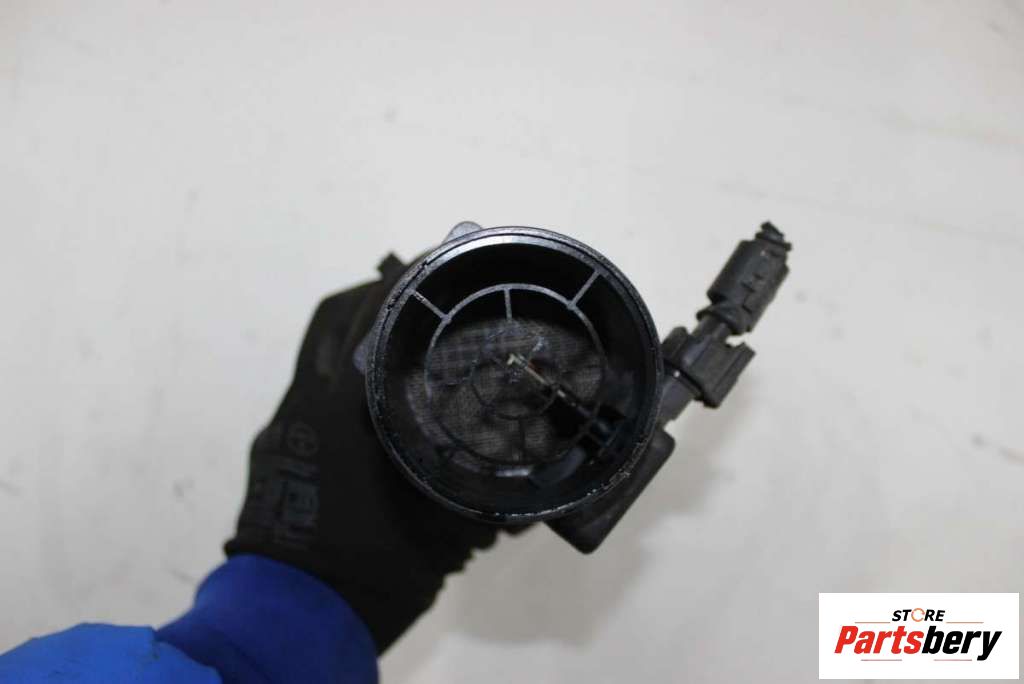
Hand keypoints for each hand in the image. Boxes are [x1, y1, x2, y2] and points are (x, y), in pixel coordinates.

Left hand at [224, 277, 498, 651]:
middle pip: (332, 318)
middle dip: (375, 291)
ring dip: (353, 331)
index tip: (438, 258)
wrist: (287, 619)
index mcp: (343, 412)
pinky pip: (309, 388)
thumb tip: (528, 509)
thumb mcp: (439, 539)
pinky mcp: (274, 448)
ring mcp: (283, 425)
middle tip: (420, 288)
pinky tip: (374, 397)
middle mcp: (306, 405)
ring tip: (399, 334)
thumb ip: (483, 512)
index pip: (371, 320)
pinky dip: (342, 373)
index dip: (405, 280)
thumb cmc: (368, 573)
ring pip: (315, 352)